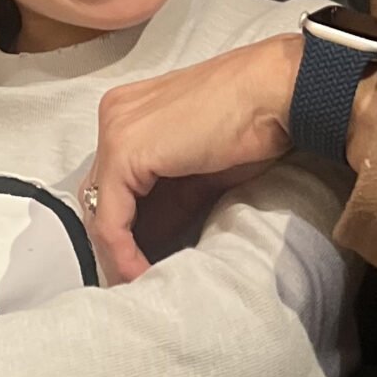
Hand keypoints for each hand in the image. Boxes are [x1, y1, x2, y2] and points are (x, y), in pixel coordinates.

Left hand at [83, 34, 299, 283]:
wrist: (276, 92)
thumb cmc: (255, 122)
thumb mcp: (201, 169)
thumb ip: (172, 196)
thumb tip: (154, 239)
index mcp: (131, 112)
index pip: (112, 182)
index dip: (125, 229)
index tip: (143, 263)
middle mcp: (115, 115)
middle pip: (101, 196)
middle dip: (119, 243)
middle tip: (137, 279)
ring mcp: (115, 130)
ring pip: (99, 210)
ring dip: (118, 254)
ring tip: (140, 283)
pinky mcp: (124, 151)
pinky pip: (111, 220)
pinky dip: (123, 253)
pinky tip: (140, 274)